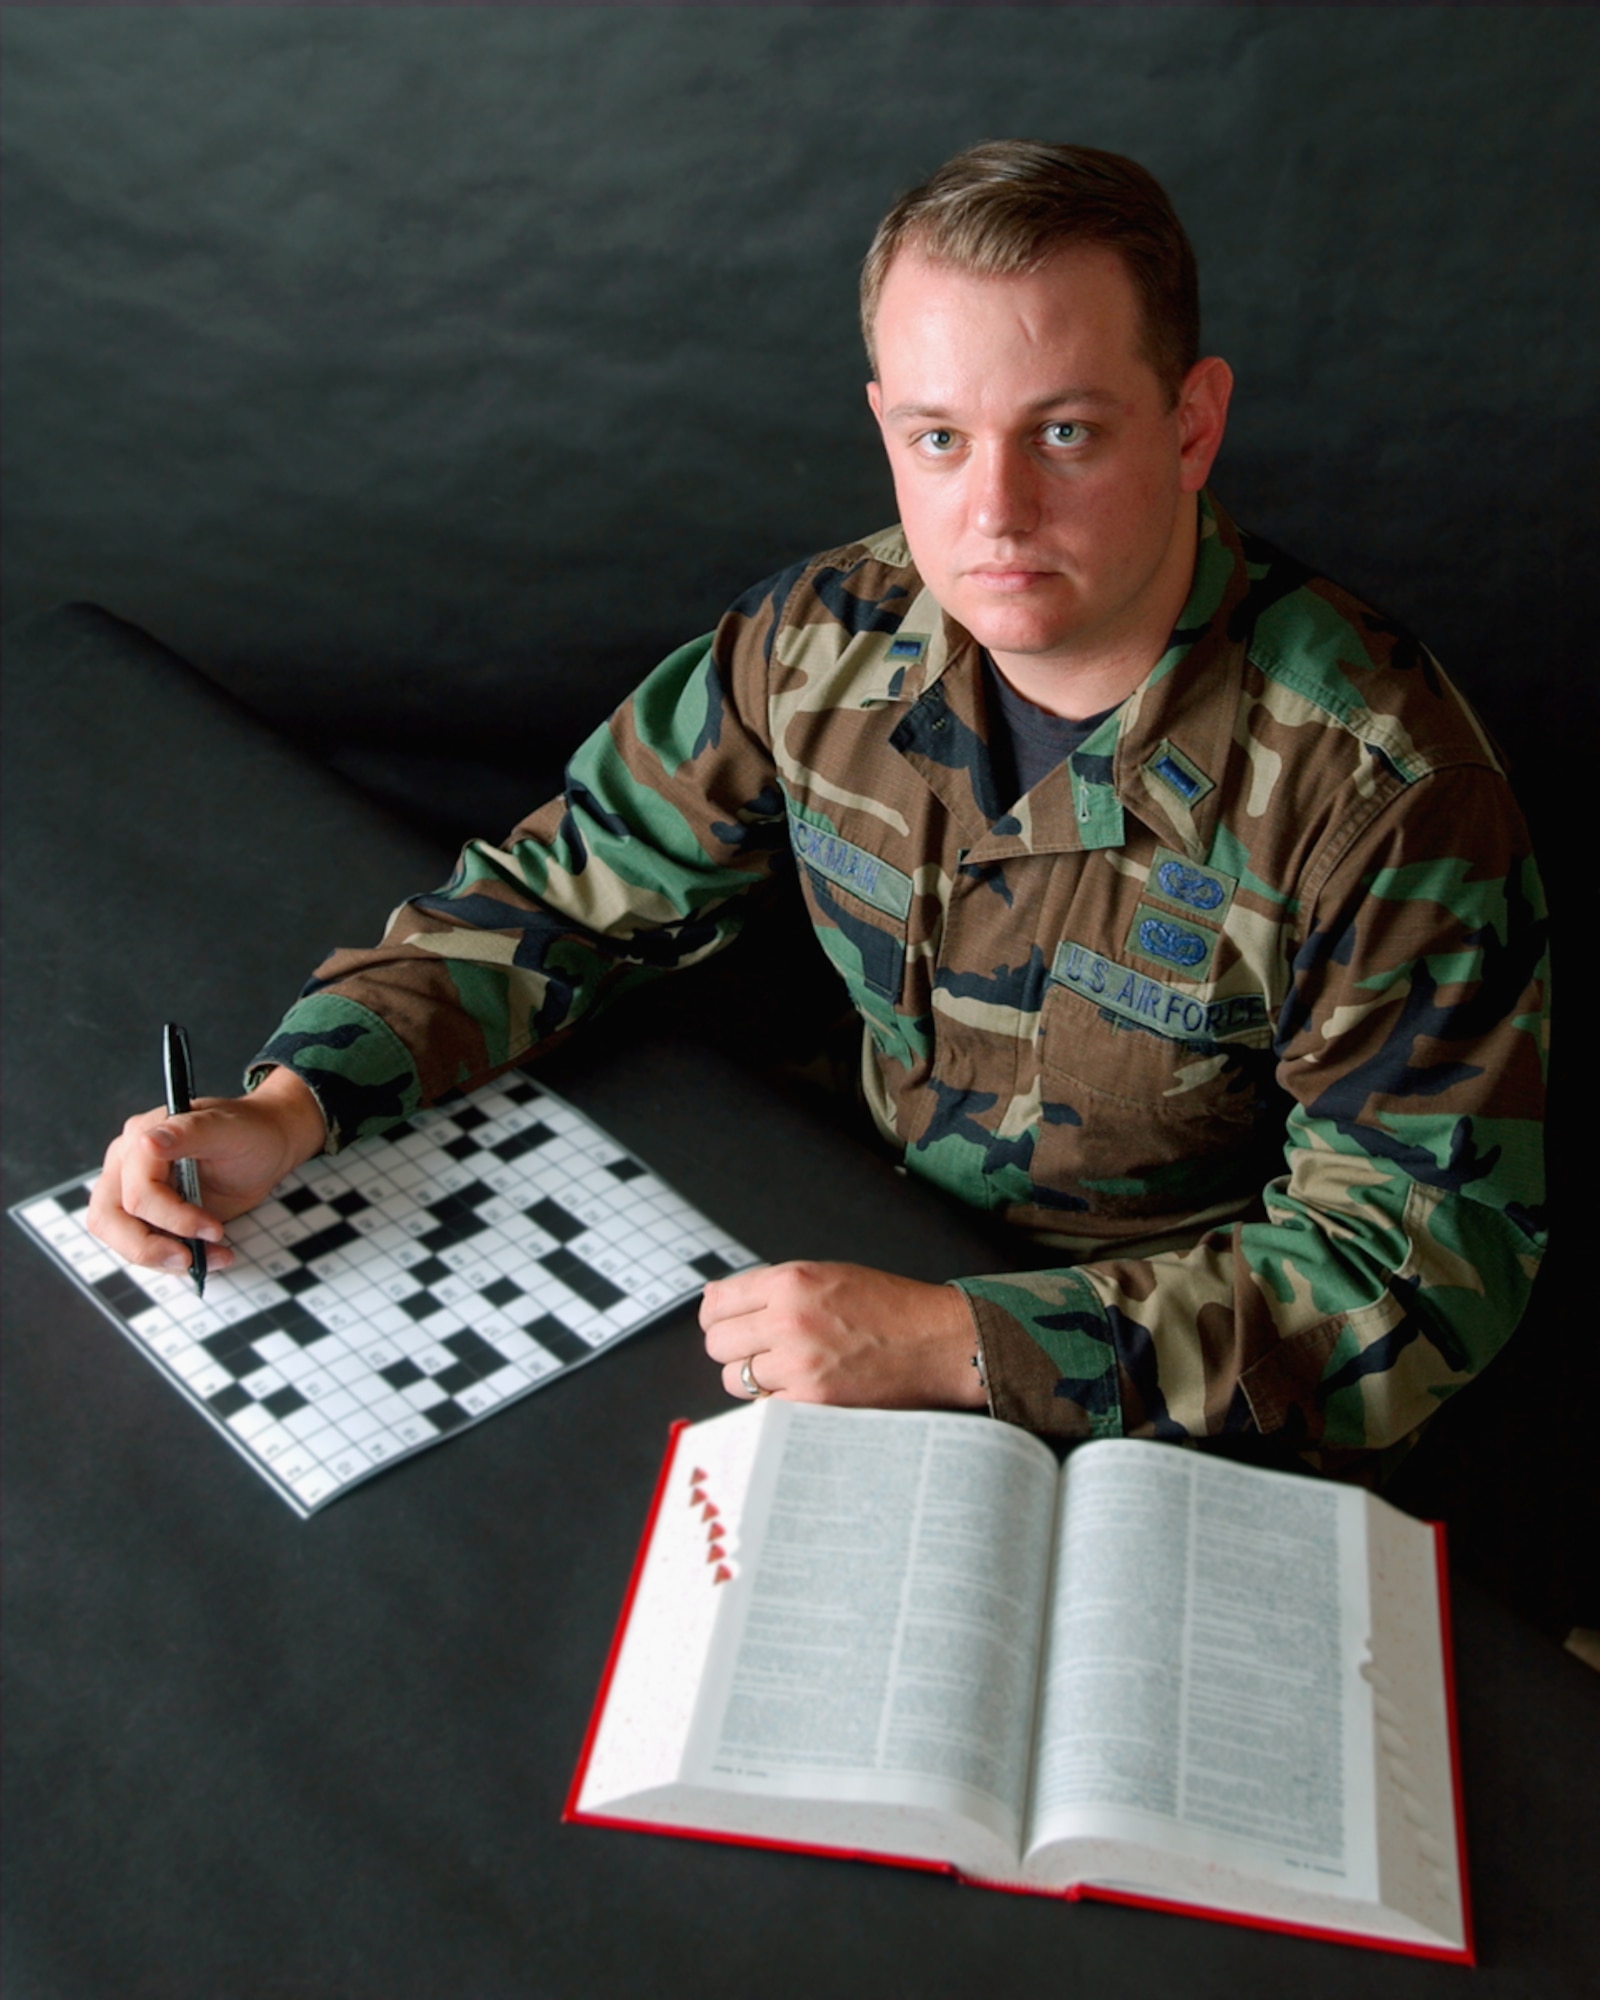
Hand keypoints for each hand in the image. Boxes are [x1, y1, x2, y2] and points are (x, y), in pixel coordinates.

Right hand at [86, 1065, 326, 1276]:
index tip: (214, 1228)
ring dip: (163, 1259)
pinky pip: (145, 1247)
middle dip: (148, 1248)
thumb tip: (146, 1140)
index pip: (137, 1191)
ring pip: (121, 1240)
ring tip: (214, 1257)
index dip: (173, 1217)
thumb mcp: (229, 1129)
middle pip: (109, 1219)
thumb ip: (189, 1132)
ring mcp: (133, 1192)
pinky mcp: (149, 1216)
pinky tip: (210, 1255)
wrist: (266, 1147)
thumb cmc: (249, 1132)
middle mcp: (127, 1165)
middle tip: (190, 1260)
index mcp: (141, 1137)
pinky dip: (173, 1260)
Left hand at [700, 1261, 984, 1410]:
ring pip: (734, 1379)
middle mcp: (789, 1320)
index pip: (718, 1303)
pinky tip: (800, 1388)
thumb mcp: (828, 1276)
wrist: (939, 1342)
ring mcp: (799, 1364)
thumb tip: (714, 1299)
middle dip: (733, 1348)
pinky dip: (774, 1401)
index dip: (716, 1317)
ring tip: (782, 1370)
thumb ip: (772, 1287)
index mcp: (791, 1281)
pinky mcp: (812, 1402)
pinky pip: (763, 1406)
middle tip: (758, 1349)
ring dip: (751, 1377)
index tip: (725, 1324)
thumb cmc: (889, 1307)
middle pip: (718, 1344)